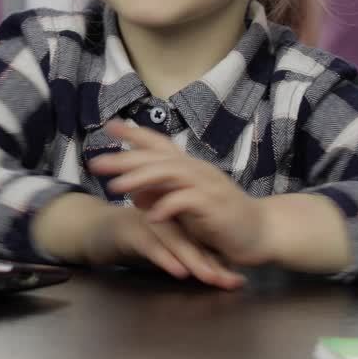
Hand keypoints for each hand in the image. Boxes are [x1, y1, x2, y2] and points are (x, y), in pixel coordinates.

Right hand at [83, 204, 245, 289]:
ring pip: (174, 240)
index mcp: (174, 222)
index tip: (238, 280)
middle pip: (193, 239)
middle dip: (214, 262)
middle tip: (232, 280)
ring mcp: (145, 222)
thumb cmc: (128, 241)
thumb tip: (213, 274)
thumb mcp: (159, 248)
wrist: (91, 232)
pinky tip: (178, 271)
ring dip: (194, 259)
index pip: (202, 241)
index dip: (220, 260)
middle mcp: (163, 219)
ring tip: (210, 277)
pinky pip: (149, 243)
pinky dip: (165, 257)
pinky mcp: (127, 231)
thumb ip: (181, 257)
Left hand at [89, 119, 273, 267]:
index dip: (135, 133)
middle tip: (97, 163)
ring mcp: (207, 185)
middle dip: (125, 159)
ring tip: (116, 188)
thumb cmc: (222, 220)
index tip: (109, 126)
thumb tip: (134, 193)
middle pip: (157, 157)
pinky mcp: (215, 206)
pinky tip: (150, 215)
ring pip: (169, 173)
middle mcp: (197, 170)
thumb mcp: (186, 208)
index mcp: (190, 167)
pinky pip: (187, 201)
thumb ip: (162, 197)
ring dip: (141, 179)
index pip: (160, 143)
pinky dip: (167, 206)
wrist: (261, 232)